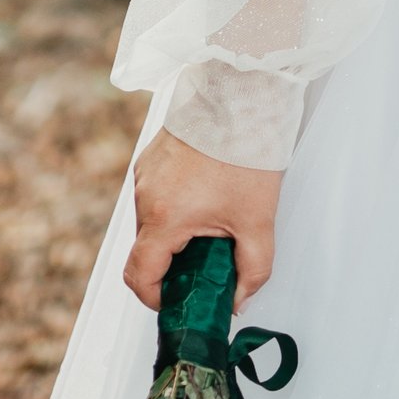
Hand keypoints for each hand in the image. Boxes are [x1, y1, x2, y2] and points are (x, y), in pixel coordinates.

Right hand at [124, 129, 282, 312]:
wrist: (242, 97)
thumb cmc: (248, 154)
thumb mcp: (259, 222)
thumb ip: (253, 271)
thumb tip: (240, 299)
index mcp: (165, 217)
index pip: (139, 276)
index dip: (155, 298)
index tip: (175, 301)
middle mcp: (145, 196)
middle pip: (147, 249)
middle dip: (173, 263)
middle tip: (208, 261)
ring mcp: (145, 174)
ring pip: (151, 220)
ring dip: (174, 231)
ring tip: (212, 220)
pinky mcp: (151, 157)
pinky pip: (155, 194)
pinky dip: (174, 205)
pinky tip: (205, 194)